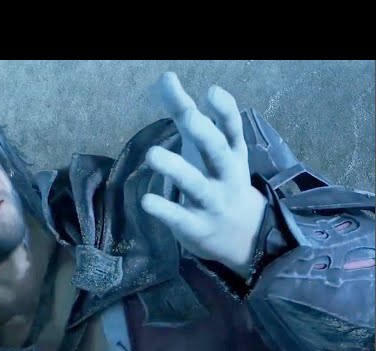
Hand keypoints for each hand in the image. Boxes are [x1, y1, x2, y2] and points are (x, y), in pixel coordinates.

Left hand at [141, 72, 267, 278]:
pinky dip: (164, 209)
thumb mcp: (207, 148)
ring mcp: (212, 202)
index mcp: (231, 153)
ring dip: (177, 170)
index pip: (231, 129)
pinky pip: (180, 217)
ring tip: (153, 154)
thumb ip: (185, 113)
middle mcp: (225, 175)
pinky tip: (147, 200)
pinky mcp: (196, 226)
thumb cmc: (218, 178)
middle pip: (218, 152)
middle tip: (188, 117)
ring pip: (196, 185)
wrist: (243, 235)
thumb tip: (166, 77)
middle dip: (205, 134)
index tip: (211, 92)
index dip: (224, 111)